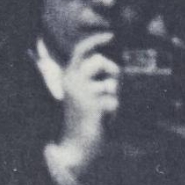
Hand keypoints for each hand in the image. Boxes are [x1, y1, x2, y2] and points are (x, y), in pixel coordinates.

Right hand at [46, 31, 119, 184]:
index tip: (111, 35)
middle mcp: (73, 80)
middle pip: (101, 61)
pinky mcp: (94, 104)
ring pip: (112, 85)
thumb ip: (98, 80)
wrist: (75, 148)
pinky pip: (115, 102)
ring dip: (114, 99)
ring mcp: (83, 92)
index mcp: (69, 77)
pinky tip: (104, 122)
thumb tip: (115, 69)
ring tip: (104, 113)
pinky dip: (114, 113)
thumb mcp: (88, 97)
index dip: (96, 40)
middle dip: (113, 73)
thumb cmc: (84, 122)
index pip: (81, 50)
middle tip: (113, 91)